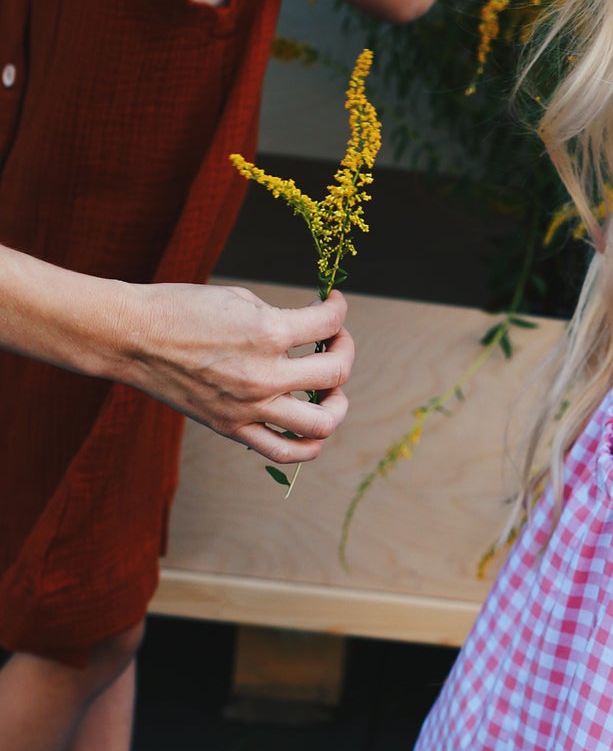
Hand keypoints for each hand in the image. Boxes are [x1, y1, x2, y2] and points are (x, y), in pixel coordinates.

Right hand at [113, 283, 353, 461]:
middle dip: (344, 352)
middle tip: (334, 343)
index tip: (334, 306)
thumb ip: (279, 319)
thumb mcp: (239, 299)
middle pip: (336, 375)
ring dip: (337, 404)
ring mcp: (249, 408)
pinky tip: (311, 423)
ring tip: (331, 391)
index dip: (339, 310)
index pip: (328, 324)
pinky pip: (285, 451)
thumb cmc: (180, 309)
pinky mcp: (233, 428)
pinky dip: (309, 443)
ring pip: (322, 424)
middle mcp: (264, 375)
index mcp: (267, 332)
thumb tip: (309, 330)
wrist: (131, 337)